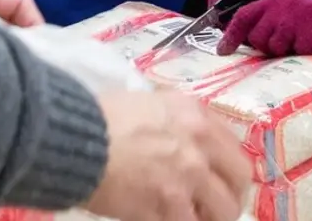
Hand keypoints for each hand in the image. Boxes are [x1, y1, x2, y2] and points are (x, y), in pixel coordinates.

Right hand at [85, 90, 251, 220]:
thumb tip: (184, 140)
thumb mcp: (149, 103)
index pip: (235, 151)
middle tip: (215, 209)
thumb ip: (176, 121)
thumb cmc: (102, 116)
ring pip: (219, 213)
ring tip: (190, 218)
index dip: (230, 171)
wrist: (73, 139)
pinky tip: (162, 220)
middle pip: (237, 183)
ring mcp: (185, 183)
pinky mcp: (165, 210)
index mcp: (196, 118)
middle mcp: (199, 149)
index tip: (222, 182)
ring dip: (207, 218)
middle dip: (229, 198)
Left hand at [218, 0, 311, 57]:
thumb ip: (269, 24)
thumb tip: (242, 43)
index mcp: (274, 0)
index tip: (222, 51)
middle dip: (268, 48)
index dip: (231, 35)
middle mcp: (282, 3)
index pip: (244, 16)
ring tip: (303, 44)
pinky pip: (298, 51)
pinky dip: (306, 54)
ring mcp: (298, 14)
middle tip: (287, 46)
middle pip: (258, 38)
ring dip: (288, 52)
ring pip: (276, 47)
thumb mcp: (289, 19)